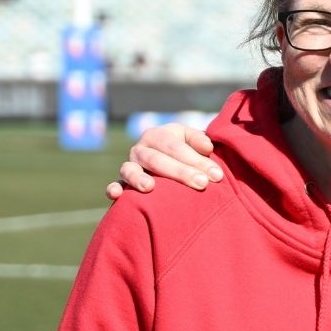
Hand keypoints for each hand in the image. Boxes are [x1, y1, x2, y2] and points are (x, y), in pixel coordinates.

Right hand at [104, 123, 221, 200]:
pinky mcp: (123, 182)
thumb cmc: (186, 151)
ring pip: (131, 170)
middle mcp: (141, 148)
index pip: (176, 147)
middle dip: (180, 172)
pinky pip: (115, 184)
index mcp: (159, 135)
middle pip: (157, 159)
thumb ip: (200, 140)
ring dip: (138, 178)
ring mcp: (130, 165)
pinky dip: (114, 188)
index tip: (216, 175)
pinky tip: (116, 195)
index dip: (197, 160)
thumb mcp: (193, 140)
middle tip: (202, 184)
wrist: (168, 159)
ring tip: (149, 187)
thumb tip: (207, 148)